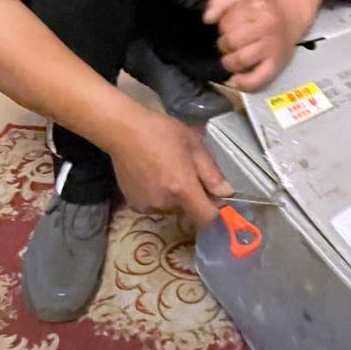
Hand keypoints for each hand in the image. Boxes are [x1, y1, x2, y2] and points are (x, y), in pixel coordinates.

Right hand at [110, 111, 232, 226]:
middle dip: (192, 196)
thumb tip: (227, 194)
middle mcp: (166, 203)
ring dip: (174, 195)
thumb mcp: (194, 145)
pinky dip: (157, 195)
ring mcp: (148, 206)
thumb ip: (211, 173)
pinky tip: (151, 175)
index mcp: (183, 188)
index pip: (206, 218)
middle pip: (188, 210)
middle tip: (185, 171)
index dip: (215, 213)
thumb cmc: (162, 132)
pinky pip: (155, 205)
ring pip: (171, 207)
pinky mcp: (134, 205)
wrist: (123, 131)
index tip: (216, 201)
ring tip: (165, 170)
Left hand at [203, 0, 299, 91]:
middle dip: (224, 44)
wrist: (292, 16)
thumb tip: (207, 19)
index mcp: (257, 9)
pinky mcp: (276, 65)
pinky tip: (234, 80)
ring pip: (241, 59)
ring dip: (229, 62)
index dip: (223, 27)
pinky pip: (258, 79)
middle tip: (229, 44)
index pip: (228, 22)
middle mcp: (267, 27)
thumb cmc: (264, 8)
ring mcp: (272, 48)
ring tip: (231, 58)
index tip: (228, 28)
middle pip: (233, 40)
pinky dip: (243, 83)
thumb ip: (221, 3)